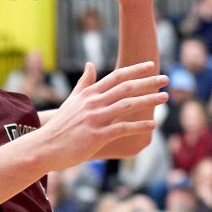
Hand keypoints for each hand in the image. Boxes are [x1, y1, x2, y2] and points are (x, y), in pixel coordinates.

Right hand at [41, 61, 168, 169]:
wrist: (45, 146)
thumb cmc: (60, 125)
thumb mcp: (72, 101)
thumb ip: (84, 83)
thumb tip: (91, 64)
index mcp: (89, 94)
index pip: (116, 77)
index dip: (135, 70)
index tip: (150, 65)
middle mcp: (93, 103)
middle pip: (126, 88)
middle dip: (147, 82)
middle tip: (165, 79)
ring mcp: (95, 118)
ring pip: (127, 105)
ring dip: (148, 101)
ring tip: (165, 98)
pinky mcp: (97, 135)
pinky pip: (122, 128)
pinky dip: (139, 126)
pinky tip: (152, 125)